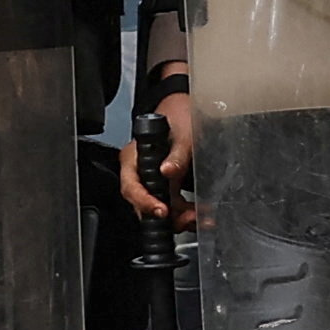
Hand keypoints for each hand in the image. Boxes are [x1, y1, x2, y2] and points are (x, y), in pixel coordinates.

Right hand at [119, 89, 198, 227]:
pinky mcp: (166, 184)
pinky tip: (197, 213)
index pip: (131, 186)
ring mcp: (153, 179)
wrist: (187, 110)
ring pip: (159, 206)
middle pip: (145, 201)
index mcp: (134, 157)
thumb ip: (177, 155)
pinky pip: (171, 202)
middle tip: (187, 219)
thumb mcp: (183, 134)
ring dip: (178, 216)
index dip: (144, 201)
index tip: (161, 210)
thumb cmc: (179, 116)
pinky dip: (184, 210)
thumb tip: (168, 171)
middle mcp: (140, 171)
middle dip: (167, 215)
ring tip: (198, 217)